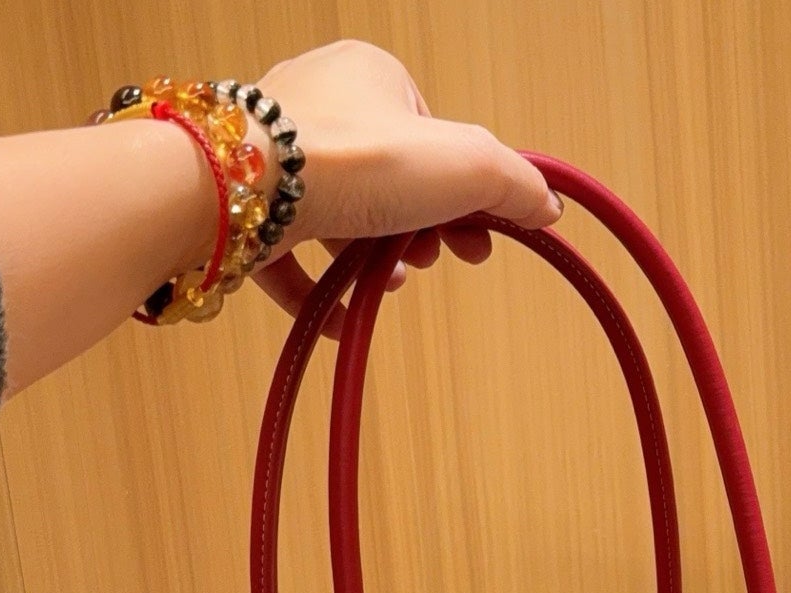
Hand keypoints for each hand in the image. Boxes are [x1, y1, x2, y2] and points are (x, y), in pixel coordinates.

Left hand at [246, 41, 561, 333]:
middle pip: (389, 181)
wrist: (243, 191)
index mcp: (370, 75)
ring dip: (375, 259)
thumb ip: (512, 184)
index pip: (432, 136)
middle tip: (433, 261)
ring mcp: (275, 161)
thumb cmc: (352, 160)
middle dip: (419, 230)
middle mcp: (317, 106)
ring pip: (342, 218)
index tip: (481, 240)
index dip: (464, 194)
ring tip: (392, 285)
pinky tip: (343, 320)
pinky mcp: (244, 211)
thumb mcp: (463, 164)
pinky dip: (320, 292)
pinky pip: (289, 257)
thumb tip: (546, 206)